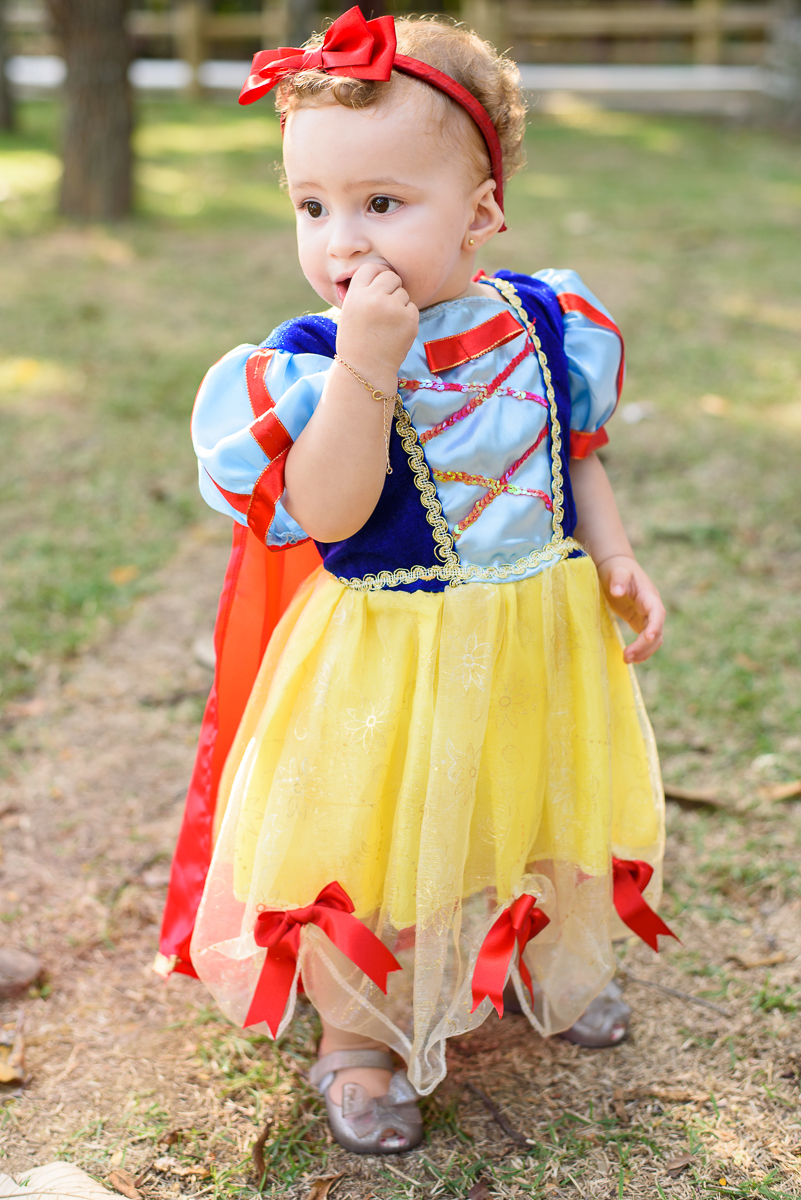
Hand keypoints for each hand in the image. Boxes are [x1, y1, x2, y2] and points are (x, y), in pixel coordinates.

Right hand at [336, 263, 418, 391]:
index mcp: (356, 295)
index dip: (375, 276)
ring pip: (403, 292)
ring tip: (386, 324)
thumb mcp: (349, 311)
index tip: (377, 287)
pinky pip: (412, 307)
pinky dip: (406, 317)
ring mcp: (393, 308)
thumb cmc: (355, 340)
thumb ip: (363, 291)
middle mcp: (374, 298)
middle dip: (390, 287)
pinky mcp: (409, 319)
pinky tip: (395, 331)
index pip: (371, 268)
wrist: (365, 369)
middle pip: (390, 276)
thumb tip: (383, 272)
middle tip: (384, 306)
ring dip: (398, 304)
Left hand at [596, 554, 664, 663]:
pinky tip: (632, 659)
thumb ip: (618, 580)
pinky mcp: (639, 621)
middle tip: (627, 657)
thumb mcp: (617, 571)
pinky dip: (641, 650)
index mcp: (649, 595)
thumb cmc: (617, 568)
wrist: (617, 567)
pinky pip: (646, 639)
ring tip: (626, 660)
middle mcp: (652, 608)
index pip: (657, 612)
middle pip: (657, 631)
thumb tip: (617, 591)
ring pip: (653, 639)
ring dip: (643, 651)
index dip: (655, 626)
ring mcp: (647, 616)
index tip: (648, 637)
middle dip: (644, 646)